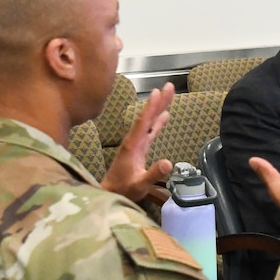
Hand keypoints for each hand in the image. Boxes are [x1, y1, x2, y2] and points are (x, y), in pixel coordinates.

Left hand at [101, 82, 174, 205]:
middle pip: (147, 117)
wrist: (110, 193)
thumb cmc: (124, 190)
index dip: (150, 107)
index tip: (157, 92)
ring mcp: (136, 144)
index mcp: (132, 145)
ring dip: (158, 108)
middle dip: (158, 101)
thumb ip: (153, 173)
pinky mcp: (138, 149)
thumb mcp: (140, 185)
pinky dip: (157, 121)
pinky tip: (165, 116)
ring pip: (149, 122)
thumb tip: (169, 162)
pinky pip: (150, 130)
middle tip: (169, 86)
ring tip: (168, 95)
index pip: (143, 122)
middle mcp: (133, 141)